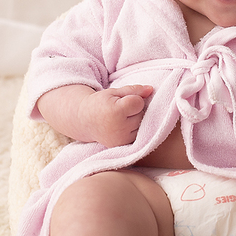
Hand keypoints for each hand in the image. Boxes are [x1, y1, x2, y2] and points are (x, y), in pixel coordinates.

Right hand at [37, 84, 153, 147]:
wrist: (85, 121)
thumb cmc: (101, 103)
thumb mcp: (114, 92)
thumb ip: (134, 90)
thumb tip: (151, 89)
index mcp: (115, 112)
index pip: (139, 102)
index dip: (133, 99)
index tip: (122, 100)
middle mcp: (118, 128)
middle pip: (142, 114)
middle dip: (135, 110)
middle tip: (121, 110)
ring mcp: (121, 139)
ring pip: (142, 126)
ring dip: (136, 120)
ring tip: (122, 118)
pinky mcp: (122, 145)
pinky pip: (139, 135)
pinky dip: (135, 130)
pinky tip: (124, 126)